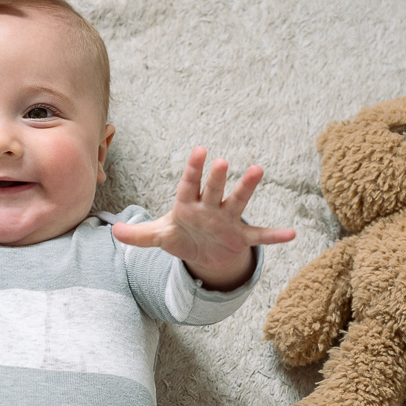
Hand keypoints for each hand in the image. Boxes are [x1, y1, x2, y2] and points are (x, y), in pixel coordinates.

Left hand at [112, 147, 294, 290]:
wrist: (203, 254)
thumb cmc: (181, 236)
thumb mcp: (159, 237)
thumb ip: (138, 235)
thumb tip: (114, 233)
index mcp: (188, 204)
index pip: (189, 184)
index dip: (193, 170)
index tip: (199, 151)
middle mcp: (210, 207)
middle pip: (213, 190)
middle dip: (217, 178)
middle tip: (224, 162)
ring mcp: (227, 221)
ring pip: (238, 202)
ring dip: (247, 188)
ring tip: (258, 170)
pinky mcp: (240, 238)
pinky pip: (259, 236)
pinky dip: (274, 236)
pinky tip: (291, 234)